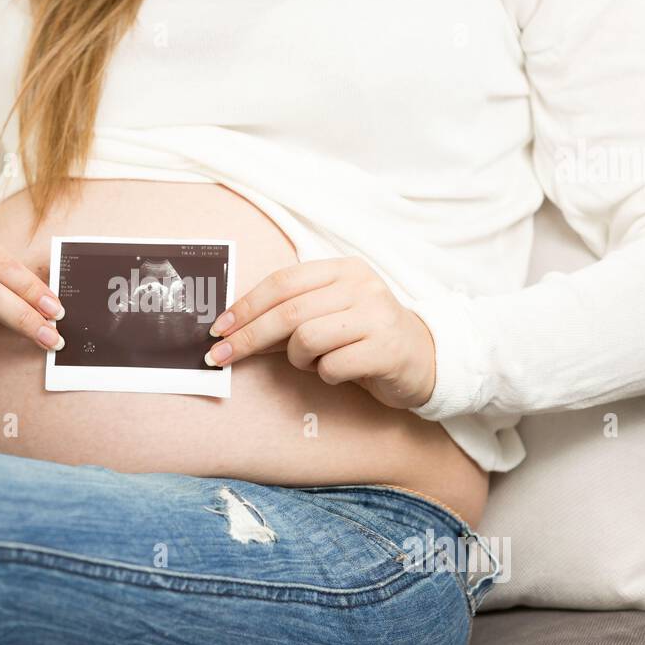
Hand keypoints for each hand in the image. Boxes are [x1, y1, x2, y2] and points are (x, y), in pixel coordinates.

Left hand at [204, 258, 436, 409]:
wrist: (425, 358)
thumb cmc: (365, 337)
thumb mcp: (327, 317)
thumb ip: (287, 319)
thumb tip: (233, 330)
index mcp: (342, 270)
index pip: (282, 282)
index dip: (246, 305)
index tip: (219, 328)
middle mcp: (361, 286)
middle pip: (288, 312)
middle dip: (249, 337)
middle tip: (221, 357)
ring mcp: (376, 315)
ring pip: (306, 339)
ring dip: (298, 359)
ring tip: (314, 362)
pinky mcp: (386, 349)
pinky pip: (332, 366)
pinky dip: (325, 375)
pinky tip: (339, 372)